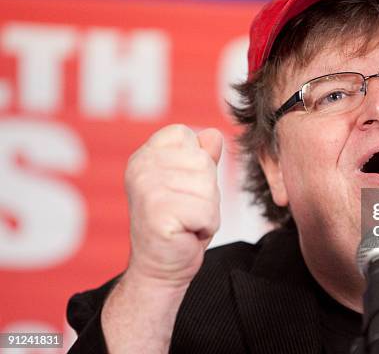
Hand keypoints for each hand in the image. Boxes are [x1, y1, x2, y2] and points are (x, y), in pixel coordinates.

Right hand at [123, 124, 222, 285]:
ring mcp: (146, 189)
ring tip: (187, 222)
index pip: (188, 136)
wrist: (160, 269)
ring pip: (208, 188)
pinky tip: (187, 234)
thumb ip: (202, 158)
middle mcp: (140, 168)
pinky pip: (207, 212)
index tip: (182, 190)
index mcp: (145, 156)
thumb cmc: (179, 225)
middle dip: (206, 192)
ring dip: (208, 211)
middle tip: (187, 212)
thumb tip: (213, 134)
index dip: (198, 166)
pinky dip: (206, 227)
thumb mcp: (194, 185)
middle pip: (203, 163)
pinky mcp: (158, 213)